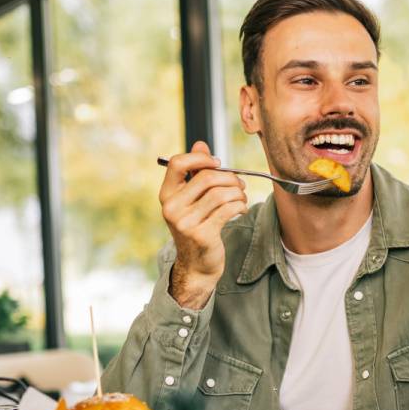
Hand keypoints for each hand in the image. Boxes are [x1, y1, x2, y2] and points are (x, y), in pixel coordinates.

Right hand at [159, 140, 248, 308]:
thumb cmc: (197, 227)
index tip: (217, 164)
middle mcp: (172, 208)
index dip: (200, 159)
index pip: (177, 163)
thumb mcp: (192, 200)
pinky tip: (241, 209)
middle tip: (239, 185)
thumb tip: (201, 144)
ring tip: (241, 198)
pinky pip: (228, 209)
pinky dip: (240, 206)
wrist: (197, 265)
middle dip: (230, 178)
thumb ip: (195, 172)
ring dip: (238, 193)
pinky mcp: (202, 234)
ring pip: (221, 194)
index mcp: (166, 195)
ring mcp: (185, 223)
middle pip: (206, 178)